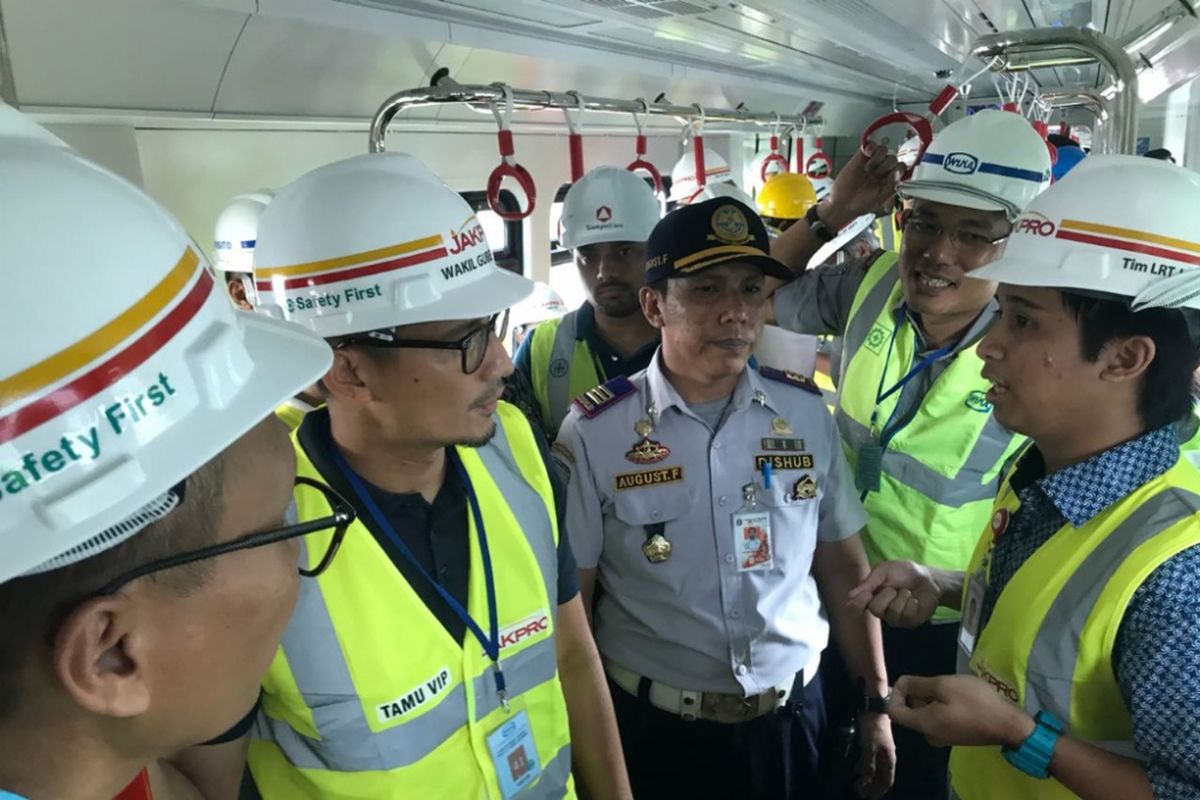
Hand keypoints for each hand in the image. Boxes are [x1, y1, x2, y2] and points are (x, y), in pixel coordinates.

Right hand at [824, 143, 903, 227]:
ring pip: (883, 150)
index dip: (897, 169)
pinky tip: (867, 153)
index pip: (900, 167)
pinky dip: (871, 147)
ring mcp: (871, 163)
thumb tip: (897, 172)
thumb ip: (892, 186)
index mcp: (889, 179)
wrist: (842, 204)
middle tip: (875, 175)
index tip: (890, 176)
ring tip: (868, 169)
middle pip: (892, 158)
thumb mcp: (881, 199)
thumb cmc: (861, 204)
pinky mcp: (860, 158)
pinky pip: (870, 145)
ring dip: (878, 157)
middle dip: (886, 166)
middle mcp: (882, 170)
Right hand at [847, 560, 941, 627]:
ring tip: (907, 592)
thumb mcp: (884, 570)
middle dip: (887, 594)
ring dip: (903, 597)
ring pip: (893, 613)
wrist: (929, 579)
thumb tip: (850, 595)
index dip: (859, 603)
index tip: (866, 594)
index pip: (857, 606)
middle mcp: (881, 610)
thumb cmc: (905, 572)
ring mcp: (895, 618)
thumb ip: (869, 582)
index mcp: (871, 597)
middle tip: (894, 588)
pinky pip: (907, 615)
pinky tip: (915, 601)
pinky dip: (913, 603)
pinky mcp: (909, 622)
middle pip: (875, 609)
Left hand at [854, 712, 895, 798]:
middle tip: (860, 792)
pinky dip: (864, 767)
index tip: (868, 797)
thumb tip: (866, 782)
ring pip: (875, 769)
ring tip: (857, 783)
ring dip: (867, 777)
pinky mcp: (874, 744)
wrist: (873, 707)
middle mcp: (887, 757)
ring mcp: (881, 750)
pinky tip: (856, 768)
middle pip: (881, 777)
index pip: (886, 781)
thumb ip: (868, 765)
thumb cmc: (872, 728)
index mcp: (889, 759)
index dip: (878, 791)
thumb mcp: (869, 747)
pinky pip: (870, 760)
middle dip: (871, 786)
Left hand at [890, 675, 1035, 748]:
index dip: (895, 694)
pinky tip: (960, 698)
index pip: (893, 712)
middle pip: (910, 711)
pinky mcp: (955, 735)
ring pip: (926, 712)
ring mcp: (943, 737)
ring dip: (934, 697)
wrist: (1008, 725)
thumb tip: (899, 684)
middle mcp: (929, 735)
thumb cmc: (975, 703)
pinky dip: (944, 705)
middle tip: (940, 682)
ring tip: (952, 688)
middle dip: (919, 693)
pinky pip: (939, 717)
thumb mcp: (944, 685)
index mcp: (923, 725)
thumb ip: (917, 685)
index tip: (911, 681)